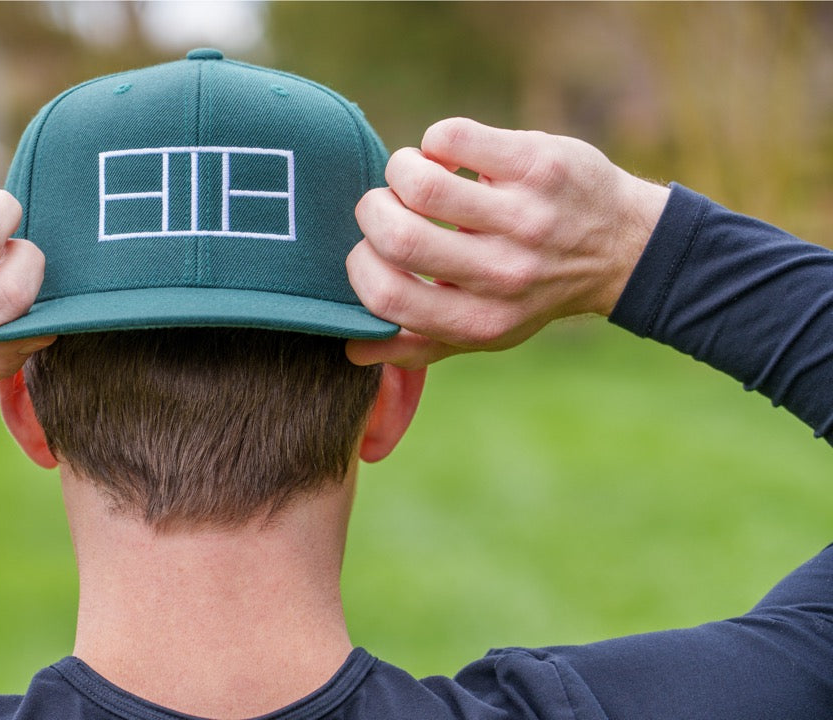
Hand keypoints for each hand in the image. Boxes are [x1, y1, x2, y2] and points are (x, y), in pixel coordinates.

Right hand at [346, 118, 669, 368]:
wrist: (623, 245)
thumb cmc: (533, 288)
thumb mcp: (485, 330)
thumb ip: (420, 342)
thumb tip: (352, 351)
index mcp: (481, 321)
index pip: (387, 296)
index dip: (361, 265)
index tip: (370, 249)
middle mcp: (504, 274)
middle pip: (397, 235)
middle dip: (372, 210)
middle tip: (385, 205)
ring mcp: (525, 216)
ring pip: (420, 180)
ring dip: (400, 169)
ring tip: (414, 174)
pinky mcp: (537, 164)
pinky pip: (450, 137)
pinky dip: (435, 142)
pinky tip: (452, 154)